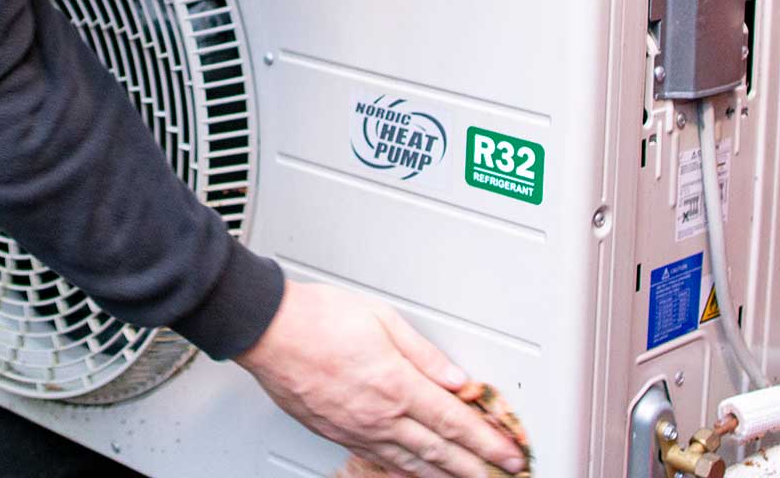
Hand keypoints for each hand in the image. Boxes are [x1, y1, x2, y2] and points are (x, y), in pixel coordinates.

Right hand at [234, 282, 526, 477]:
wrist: (268, 330)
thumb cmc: (318, 317)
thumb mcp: (382, 318)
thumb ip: (423, 353)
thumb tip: (456, 378)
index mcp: (396, 383)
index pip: (455, 420)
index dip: (488, 441)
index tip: (511, 453)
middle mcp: (380, 414)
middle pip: (440, 450)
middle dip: (477, 465)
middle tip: (504, 475)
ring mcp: (357, 430)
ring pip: (412, 463)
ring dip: (446, 474)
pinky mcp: (336, 434)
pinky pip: (380, 461)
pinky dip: (406, 472)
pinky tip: (416, 475)